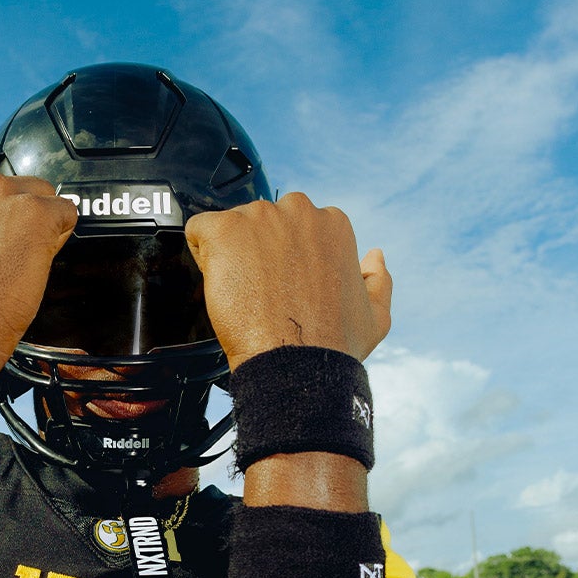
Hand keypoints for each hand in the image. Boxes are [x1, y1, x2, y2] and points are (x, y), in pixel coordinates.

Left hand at [185, 194, 391, 368]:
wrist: (295, 365)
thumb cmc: (333, 347)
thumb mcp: (375, 316)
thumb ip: (378, 280)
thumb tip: (374, 255)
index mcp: (333, 225)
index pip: (296, 228)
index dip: (285, 261)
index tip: (283, 287)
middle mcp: (299, 212)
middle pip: (263, 223)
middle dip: (258, 252)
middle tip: (260, 293)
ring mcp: (260, 218)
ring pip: (232, 228)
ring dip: (231, 256)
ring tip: (242, 295)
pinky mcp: (225, 231)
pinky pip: (200, 230)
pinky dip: (202, 254)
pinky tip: (218, 283)